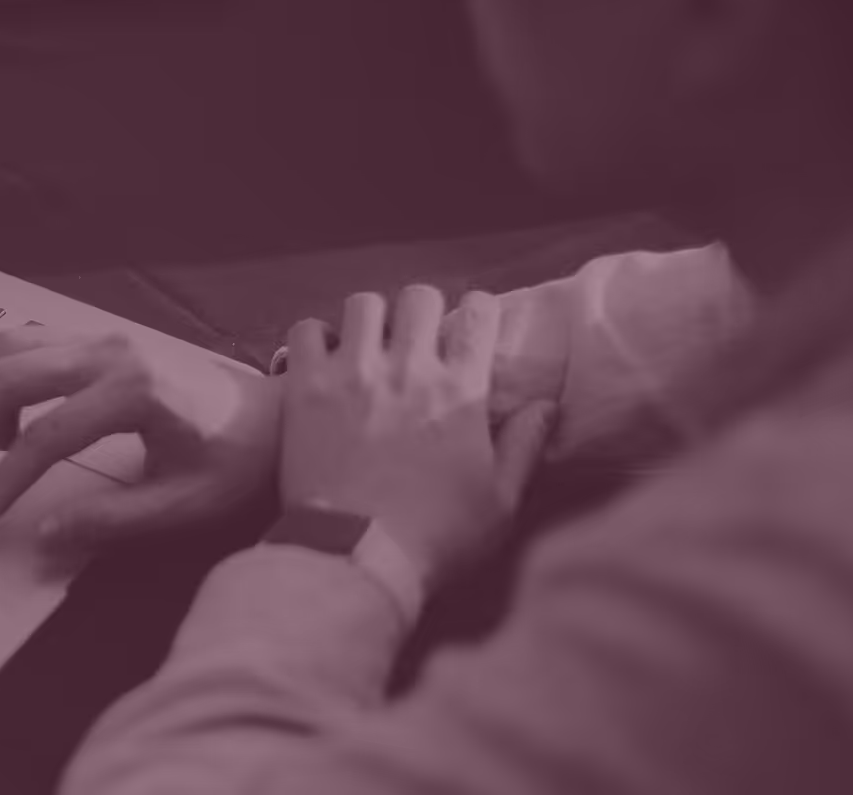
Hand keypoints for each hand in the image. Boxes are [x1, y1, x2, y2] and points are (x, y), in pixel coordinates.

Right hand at [0, 326, 280, 545]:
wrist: (275, 416)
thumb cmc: (238, 460)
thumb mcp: (184, 504)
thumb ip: (113, 521)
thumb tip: (44, 535)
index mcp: (136, 392)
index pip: (43, 439)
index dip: (0, 486)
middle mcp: (112, 352)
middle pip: (7, 378)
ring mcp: (102, 337)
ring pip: (7, 351)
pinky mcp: (98, 338)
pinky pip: (27, 344)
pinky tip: (5, 427)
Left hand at [276, 287, 555, 586]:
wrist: (355, 556)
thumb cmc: (435, 537)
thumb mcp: (500, 501)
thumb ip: (523, 446)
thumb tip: (546, 406)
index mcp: (459, 391)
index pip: (478, 316)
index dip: (479, 311)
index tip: (472, 325)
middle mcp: (407, 369)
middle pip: (419, 297)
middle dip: (422, 311)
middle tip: (417, 338)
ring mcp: (352, 374)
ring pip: (363, 303)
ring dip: (370, 320)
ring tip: (369, 345)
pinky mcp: (306, 387)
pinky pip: (307, 330)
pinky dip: (316, 338)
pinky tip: (323, 361)